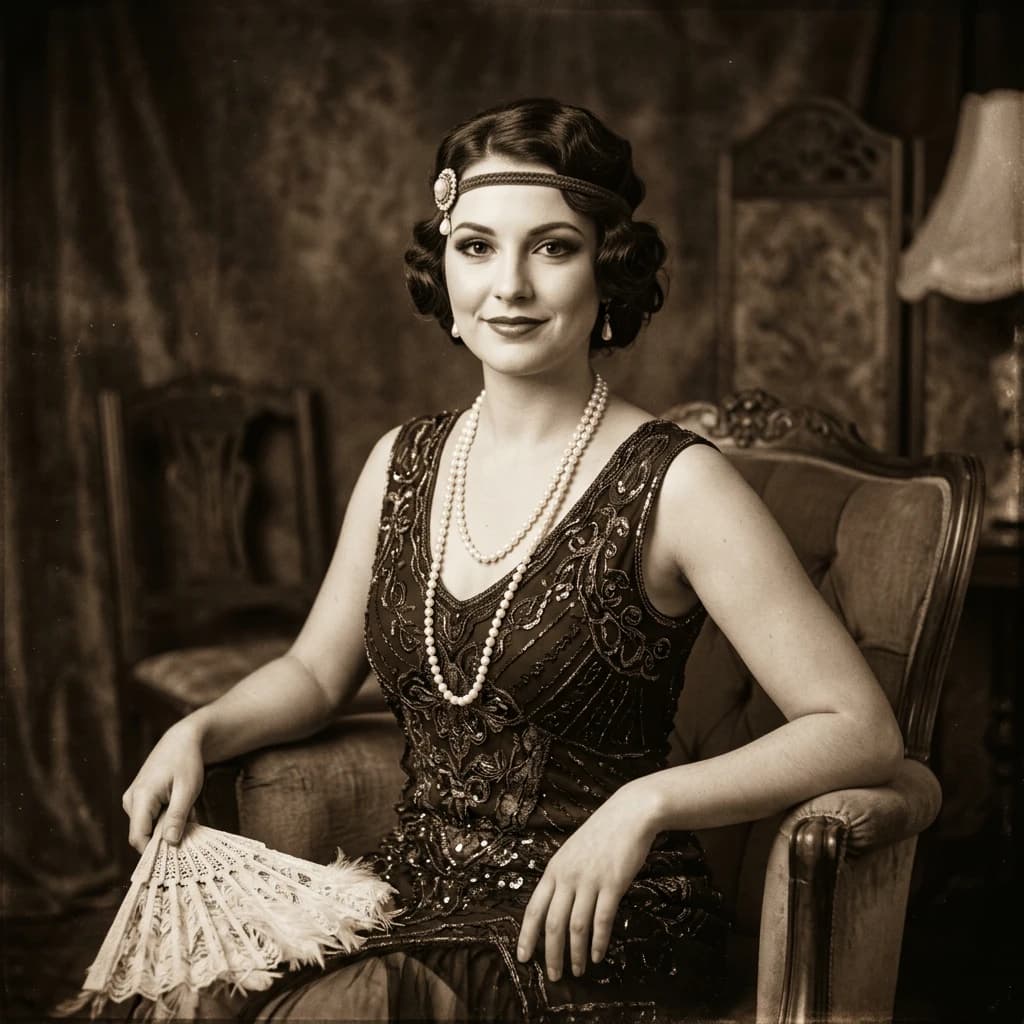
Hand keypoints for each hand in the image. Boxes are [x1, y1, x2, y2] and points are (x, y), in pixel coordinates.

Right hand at [122, 719, 205, 853]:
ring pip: (149, 827)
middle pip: (144, 834)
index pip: (138, 837)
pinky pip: (151, 818)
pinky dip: (168, 819)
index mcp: (140, 798)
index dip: (153, 853)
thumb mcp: (187, 790)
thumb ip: (177, 817)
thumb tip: (169, 843)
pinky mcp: (141, 799)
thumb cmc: (186, 761)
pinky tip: (184, 810)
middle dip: (165, 839)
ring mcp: (134, 800)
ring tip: (190, 815)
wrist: (182, 739)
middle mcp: (131, 800)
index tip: (174, 861)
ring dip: (169, 827)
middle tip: (190, 836)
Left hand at [516, 782, 661, 980]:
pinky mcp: (613, 884)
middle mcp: (568, 877)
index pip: (534, 908)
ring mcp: (590, 880)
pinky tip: (598, 955)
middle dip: (551, 954)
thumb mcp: (571, 852)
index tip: (523, 957)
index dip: (527, 936)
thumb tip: (554, 907)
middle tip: (554, 976)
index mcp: (554, 869)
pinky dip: (599, 942)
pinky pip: (602, 920)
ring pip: (577, 927)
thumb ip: (562, 877)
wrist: (629, 814)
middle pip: (553, 924)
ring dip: (576, 953)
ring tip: (578, 971)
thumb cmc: (601, 833)